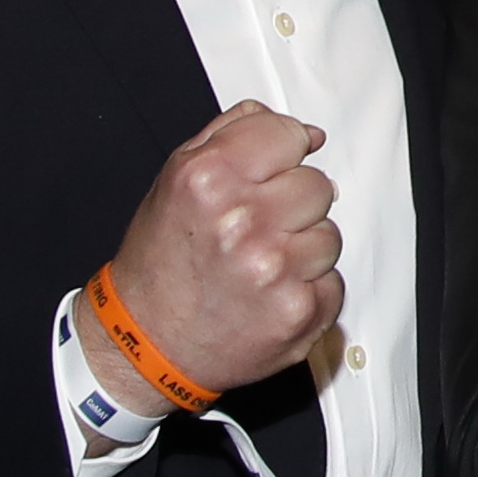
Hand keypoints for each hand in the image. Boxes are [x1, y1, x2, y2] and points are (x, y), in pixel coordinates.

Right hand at [104, 103, 340, 392]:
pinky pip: (332, 281)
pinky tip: (268, 295)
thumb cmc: (161, 264)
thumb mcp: (176, 180)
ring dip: (302, 249)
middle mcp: (243, 221)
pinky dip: (307, 290)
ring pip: (329, 235)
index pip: (289, 134)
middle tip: (252, 230)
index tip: (267, 172)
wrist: (145, 343)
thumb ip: (236, 135)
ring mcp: (274, 269)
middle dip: (292, 204)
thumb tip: (304, 132)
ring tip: (258, 266)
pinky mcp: (298, 311)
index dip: (281, 154)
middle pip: (318, 185)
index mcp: (209, 178)